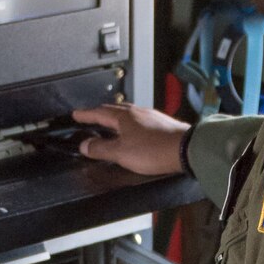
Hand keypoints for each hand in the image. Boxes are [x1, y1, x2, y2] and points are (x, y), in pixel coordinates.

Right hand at [72, 103, 189, 174]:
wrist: (186, 149)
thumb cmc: (155, 149)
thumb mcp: (121, 153)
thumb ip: (101, 149)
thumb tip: (85, 146)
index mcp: (124, 116)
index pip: (99, 112)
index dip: (86, 114)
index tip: (76, 114)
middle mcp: (138, 113)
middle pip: (114, 110)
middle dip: (100, 113)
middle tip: (91, 116)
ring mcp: (152, 118)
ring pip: (129, 114)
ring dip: (117, 118)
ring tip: (112, 125)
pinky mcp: (163, 126)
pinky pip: (141, 121)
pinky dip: (132, 125)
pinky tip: (135, 133)